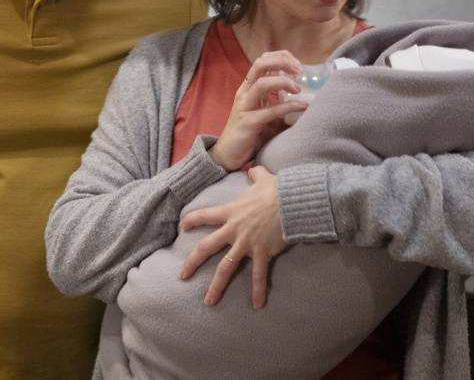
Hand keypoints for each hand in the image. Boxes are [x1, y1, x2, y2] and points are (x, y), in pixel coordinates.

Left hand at [178, 166, 287, 308]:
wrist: (292, 202)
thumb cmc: (277, 190)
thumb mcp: (264, 178)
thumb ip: (255, 174)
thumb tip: (254, 169)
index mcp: (231, 212)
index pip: (205, 215)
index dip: (192, 221)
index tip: (182, 226)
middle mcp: (234, 230)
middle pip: (207, 247)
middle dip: (192, 262)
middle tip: (182, 275)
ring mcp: (246, 243)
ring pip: (225, 268)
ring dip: (216, 286)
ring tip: (208, 301)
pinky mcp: (262, 253)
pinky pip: (258, 275)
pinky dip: (258, 291)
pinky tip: (257, 305)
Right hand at [211, 51, 307, 170]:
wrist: (228, 155)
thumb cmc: (248, 134)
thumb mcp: (263, 112)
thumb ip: (277, 101)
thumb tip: (303, 96)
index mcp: (248, 87)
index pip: (262, 61)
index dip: (281, 57)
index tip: (297, 64)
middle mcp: (244, 93)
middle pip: (260, 64)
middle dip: (282, 62)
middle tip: (299, 69)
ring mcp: (244, 106)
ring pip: (262, 84)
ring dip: (284, 82)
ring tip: (298, 89)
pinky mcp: (248, 123)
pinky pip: (270, 111)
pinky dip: (288, 107)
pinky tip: (302, 107)